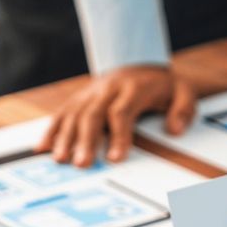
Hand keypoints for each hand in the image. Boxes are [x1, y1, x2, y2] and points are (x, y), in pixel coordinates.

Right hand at [37, 64, 195, 167]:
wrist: (142, 62)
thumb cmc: (164, 85)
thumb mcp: (184, 92)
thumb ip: (184, 110)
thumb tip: (174, 130)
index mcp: (133, 88)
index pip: (122, 112)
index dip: (119, 136)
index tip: (117, 158)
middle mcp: (108, 89)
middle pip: (93, 114)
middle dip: (86, 140)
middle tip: (83, 164)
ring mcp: (91, 92)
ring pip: (74, 114)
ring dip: (65, 137)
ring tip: (61, 159)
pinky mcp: (80, 98)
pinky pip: (62, 112)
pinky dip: (51, 130)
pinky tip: (42, 147)